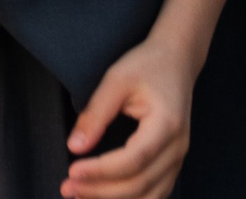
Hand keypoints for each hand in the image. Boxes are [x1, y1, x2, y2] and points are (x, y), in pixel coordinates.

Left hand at [61, 37, 196, 198]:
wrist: (176, 60)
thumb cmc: (147, 65)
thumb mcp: (116, 79)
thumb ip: (96, 113)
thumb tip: (74, 146)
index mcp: (167, 125)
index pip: (134, 160)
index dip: (102, 171)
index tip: (72, 172)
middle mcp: (178, 148)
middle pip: (141, 184)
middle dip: (101, 191)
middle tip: (67, 187)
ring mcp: (178, 158)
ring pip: (150, 195)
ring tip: (80, 195)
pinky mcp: (172, 162)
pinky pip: (155, 192)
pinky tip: (105, 196)